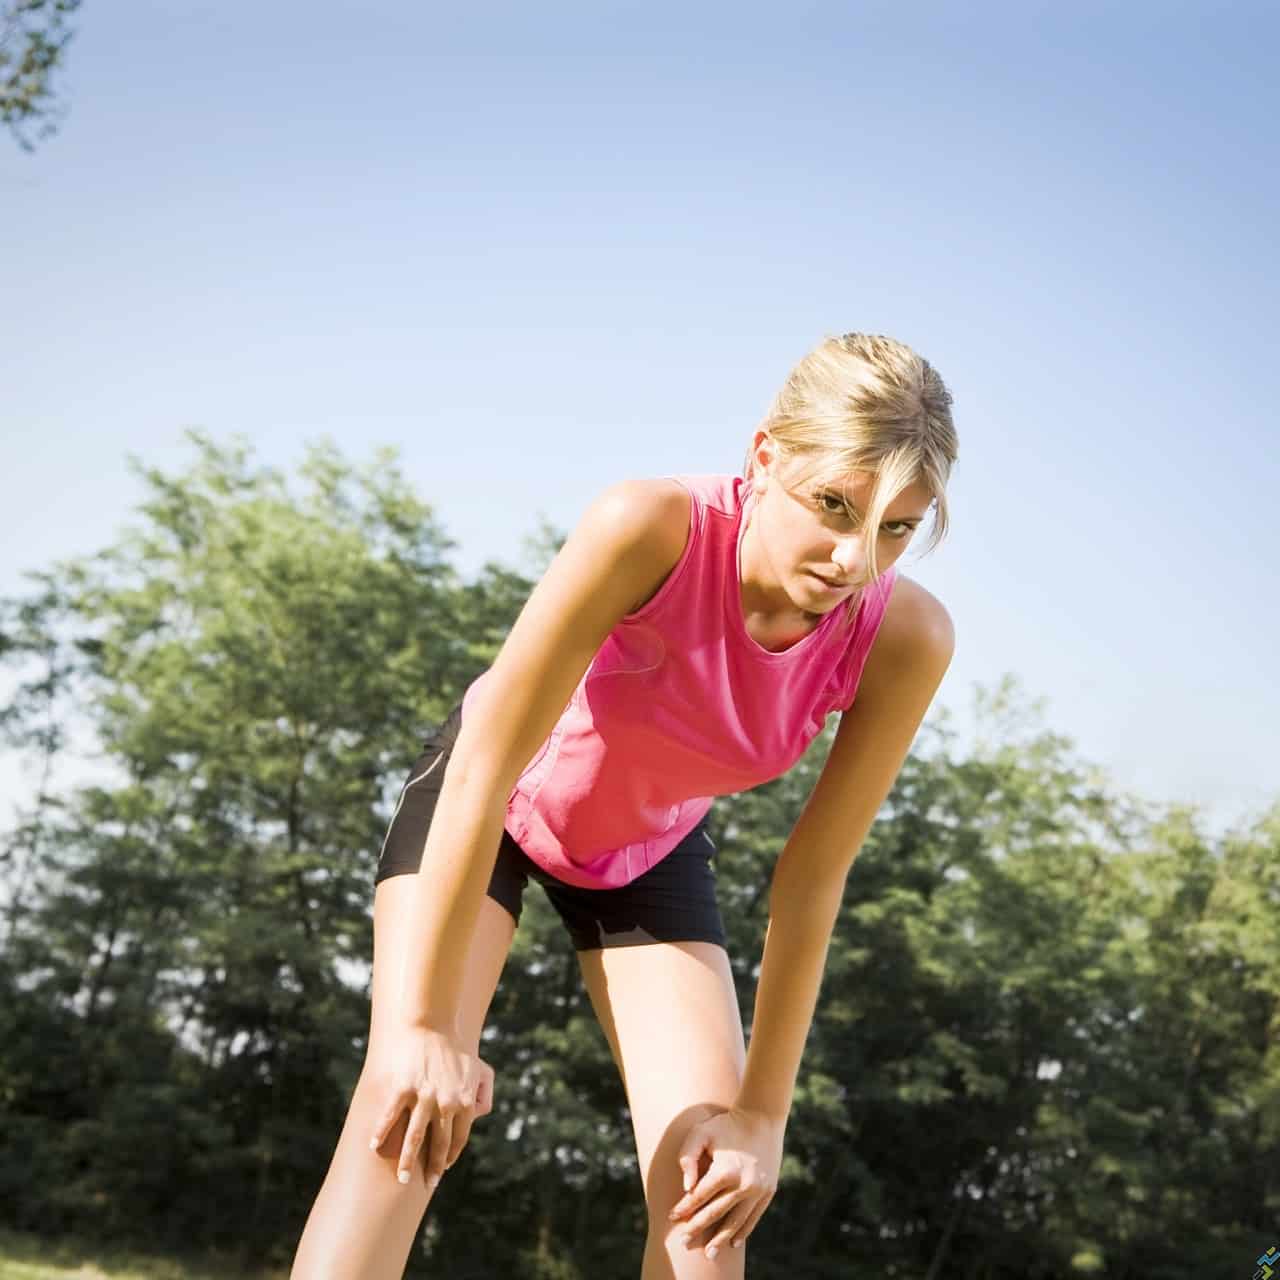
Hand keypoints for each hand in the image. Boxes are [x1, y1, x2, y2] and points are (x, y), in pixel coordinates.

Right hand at [367, 1023, 494, 1191]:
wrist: (433, 1024)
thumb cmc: (457, 1048)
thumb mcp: (481, 1069)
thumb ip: (484, 1094)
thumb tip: (478, 1116)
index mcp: (465, 1101)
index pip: (458, 1139)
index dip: (450, 1156)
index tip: (443, 1169)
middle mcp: (445, 1103)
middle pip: (438, 1145)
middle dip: (431, 1169)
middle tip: (423, 1185)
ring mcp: (423, 1096)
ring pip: (414, 1138)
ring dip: (407, 1162)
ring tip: (402, 1179)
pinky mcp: (402, 1087)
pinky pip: (390, 1117)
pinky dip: (381, 1133)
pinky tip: (374, 1147)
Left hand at [667, 1106, 784, 1258]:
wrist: (761, 1117)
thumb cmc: (726, 1124)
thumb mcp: (701, 1132)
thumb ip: (687, 1157)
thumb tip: (686, 1187)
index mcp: (725, 1171)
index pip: (699, 1197)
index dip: (685, 1208)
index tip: (672, 1217)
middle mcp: (743, 1184)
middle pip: (716, 1213)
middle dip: (698, 1228)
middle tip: (684, 1242)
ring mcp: (758, 1190)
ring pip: (736, 1221)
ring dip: (721, 1239)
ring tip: (709, 1254)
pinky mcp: (768, 1192)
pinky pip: (753, 1217)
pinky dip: (743, 1231)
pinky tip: (733, 1242)